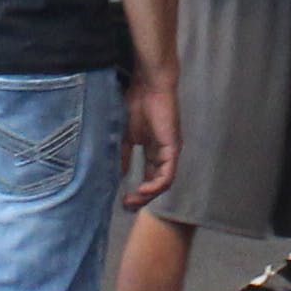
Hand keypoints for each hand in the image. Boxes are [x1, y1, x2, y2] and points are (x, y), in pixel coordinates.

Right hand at [120, 66, 179, 211]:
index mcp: (152, 149)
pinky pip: (167, 175)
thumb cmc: (136, 102)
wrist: (148, 84)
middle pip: (156, 183)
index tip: (122, 200)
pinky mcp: (173, 148)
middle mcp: (163, 153)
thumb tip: (118, 175)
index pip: (148, 176)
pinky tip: (142, 190)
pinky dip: (155, 186)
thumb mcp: (124, 134)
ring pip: (162, 183)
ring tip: (132, 201)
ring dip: (147, 195)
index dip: (138, 191)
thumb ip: (123, 155)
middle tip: (126, 207)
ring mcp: (170, 151)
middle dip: (142, 198)